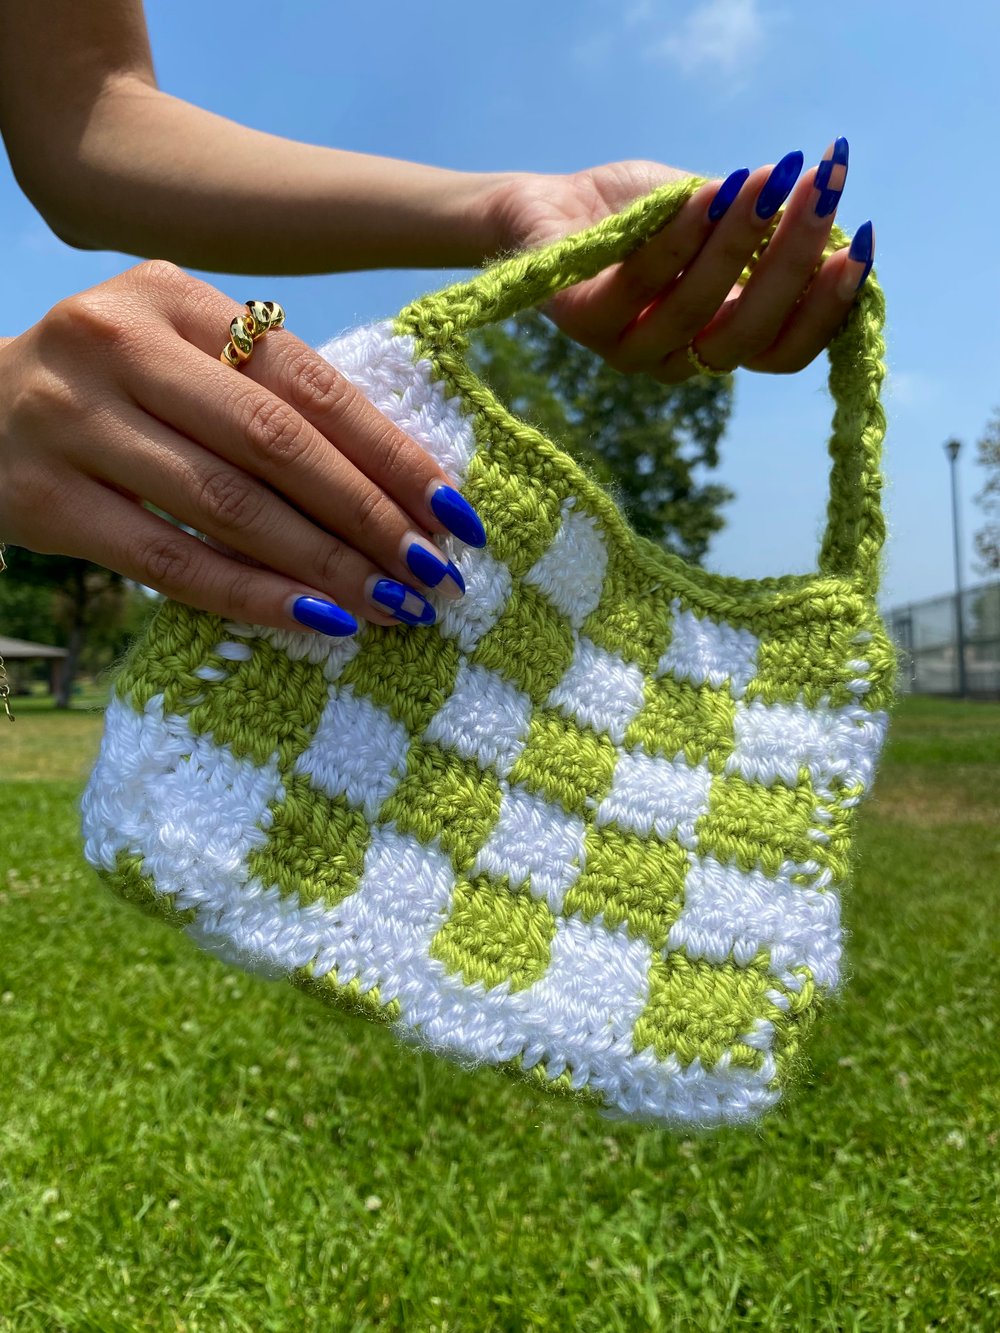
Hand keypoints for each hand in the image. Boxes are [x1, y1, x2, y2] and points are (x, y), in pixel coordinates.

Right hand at [0, 262, 486, 635]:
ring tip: (395, 606)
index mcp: (173, 296)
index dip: (392, 452)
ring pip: (228, 506)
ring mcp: (72, 419)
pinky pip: (170, 562)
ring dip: (326, 565)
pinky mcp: (42, 498)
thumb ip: (266, 395)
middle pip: (276, 444)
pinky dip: (254, 597)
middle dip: (371, 517)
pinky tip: (318, 623)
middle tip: (436, 574)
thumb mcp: (179, 359)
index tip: (453, 511)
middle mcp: (118, 343)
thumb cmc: (109, 396)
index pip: (310, 383)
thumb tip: (401, 483)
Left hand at [489, 141, 872, 381]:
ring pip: (695, 313)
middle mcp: (677, 358)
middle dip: (792, 264)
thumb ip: (765, 227)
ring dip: (737, 242)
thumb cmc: (640, 213)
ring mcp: (627, 349)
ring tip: (766, 180)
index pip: (783, 352)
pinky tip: (704, 193)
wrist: (547, 206)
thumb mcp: (716, 217)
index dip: (825, 311)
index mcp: (717, 341)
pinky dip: (677, 238)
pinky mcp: (581, 322)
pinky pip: (638, 286)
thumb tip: (830, 213)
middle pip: (746, 338)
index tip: (860, 248)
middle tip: (820, 194)